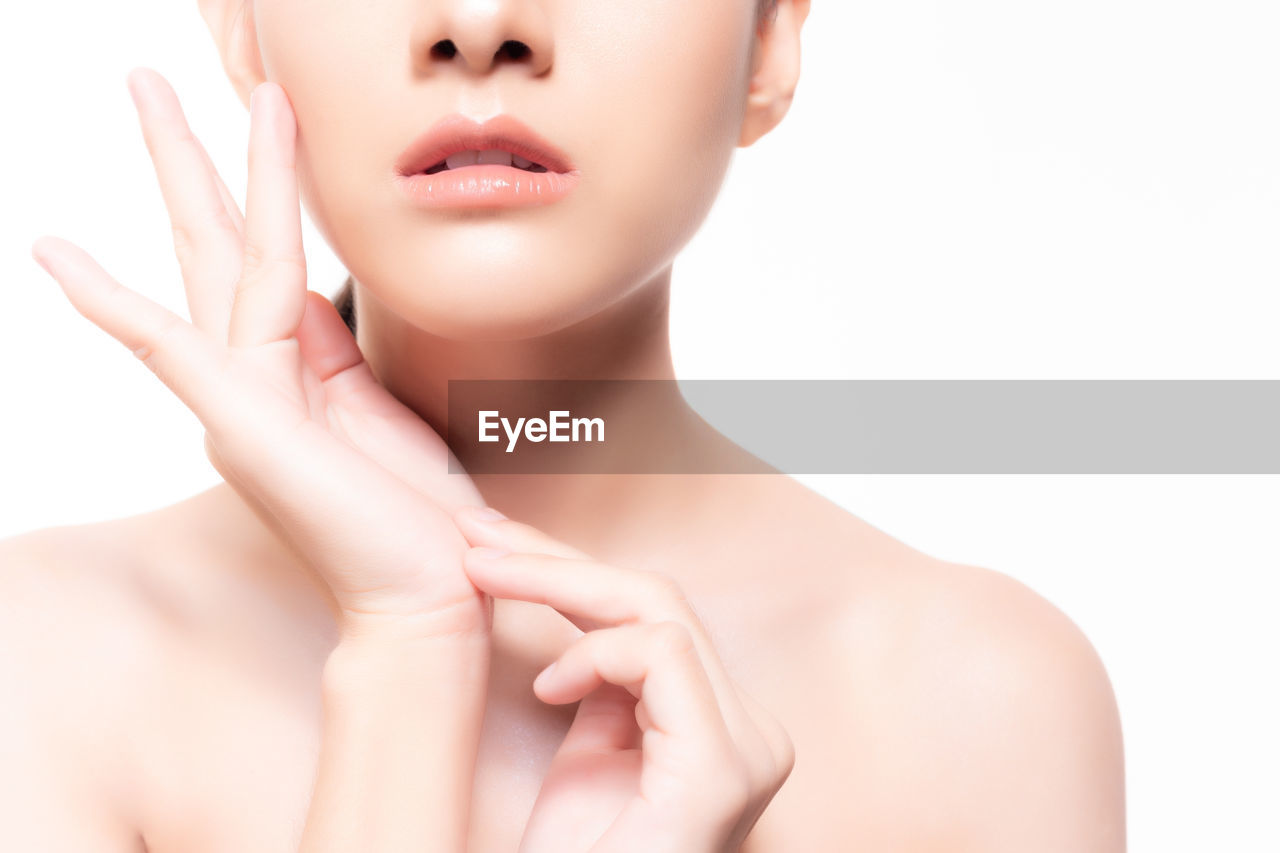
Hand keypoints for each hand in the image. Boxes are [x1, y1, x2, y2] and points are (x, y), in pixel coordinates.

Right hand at [30, 69, 485, 637]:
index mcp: (297, 371)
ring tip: (149, 91)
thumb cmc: (417, 520)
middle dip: (190, 156)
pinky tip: (59, 257)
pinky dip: (114, 303)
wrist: (428, 598)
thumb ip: (343, 355)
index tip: (266, 117)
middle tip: (147, 79)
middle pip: (219, 243)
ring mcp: (244, 399)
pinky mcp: (244, 423)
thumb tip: (319, 302)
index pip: (270, 257)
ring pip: (217, 259)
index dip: (266, 182)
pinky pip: (170, 347)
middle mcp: (257, 378)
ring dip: (189, 169)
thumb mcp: (384, 414)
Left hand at [452, 507, 795, 852]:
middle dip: (557, 558)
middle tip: (474, 534)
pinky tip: (546, 689)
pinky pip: (662, 657)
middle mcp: (749, 730)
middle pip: (657, 600)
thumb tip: (561, 589)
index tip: (494, 544)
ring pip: (660, 611)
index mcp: (720, 724)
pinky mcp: (722, 769)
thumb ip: (598, 684)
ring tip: (483, 578)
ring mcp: (747, 749)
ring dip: (560, 582)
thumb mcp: (585, 756)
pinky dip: (594, 656)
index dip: (571, 568)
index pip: (653, 614)